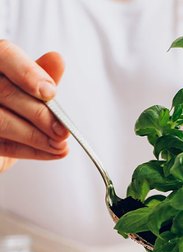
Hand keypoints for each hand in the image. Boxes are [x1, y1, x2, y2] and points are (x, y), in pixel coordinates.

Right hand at [0, 40, 68, 172]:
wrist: (0, 142)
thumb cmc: (14, 110)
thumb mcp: (27, 91)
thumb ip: (39, 76)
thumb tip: (57, 60)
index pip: (5, 54)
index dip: (27, 72)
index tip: (50, 93)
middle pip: (5, 91)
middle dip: (40, 114)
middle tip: (63, 130)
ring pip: (2, 122)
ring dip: (36, 137)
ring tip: (60, 145)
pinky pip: (3, 146)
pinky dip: (30, 151)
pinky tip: (51, 153)